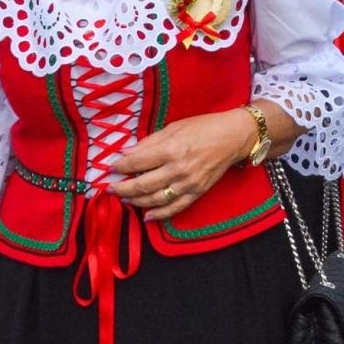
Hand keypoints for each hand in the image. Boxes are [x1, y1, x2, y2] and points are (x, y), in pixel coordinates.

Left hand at [110, 108, 255, 221]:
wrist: (232, 137)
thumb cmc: (202, 127)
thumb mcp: (173, 127)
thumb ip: (150, 142)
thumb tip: (128, 153)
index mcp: (171, 149)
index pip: (137, 162)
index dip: (120, 167)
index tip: (110, 168)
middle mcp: (178, 169)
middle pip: (142, 185)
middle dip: (122, 188)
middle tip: (110, 188)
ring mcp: (188, 183)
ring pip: (155, 199)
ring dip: (136, 202)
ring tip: (124, 199)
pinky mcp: (197, 192)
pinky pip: (175, 208)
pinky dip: (159, 214)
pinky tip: (147, 216)